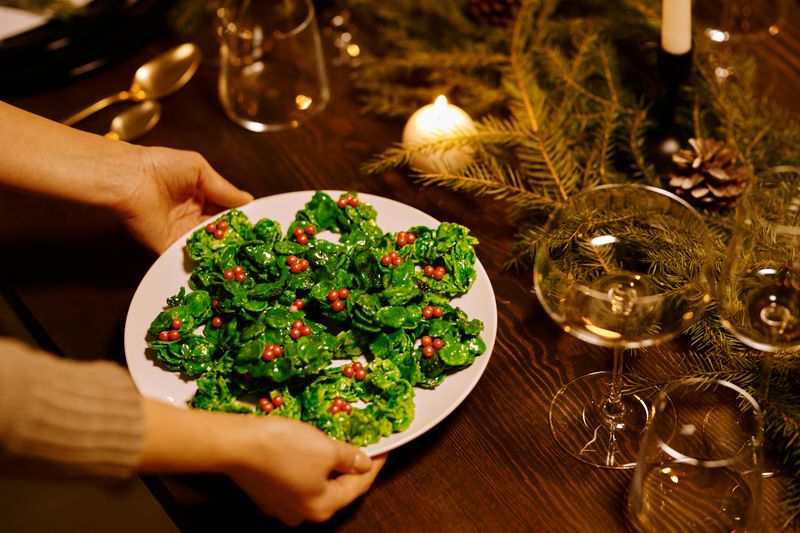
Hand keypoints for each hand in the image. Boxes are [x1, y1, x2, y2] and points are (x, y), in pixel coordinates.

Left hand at [115, 146, 252, 253]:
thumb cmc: (161, 166)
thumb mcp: (200, 170)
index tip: (258, 224)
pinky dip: (206, 260)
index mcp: (200, 196)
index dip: (241, 216)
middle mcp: (192, 216)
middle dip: (236, 235)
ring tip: (246, 252)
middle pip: (220, 229)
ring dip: (225, 248)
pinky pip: (191, 256)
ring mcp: (182, 233)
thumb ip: (224, 188)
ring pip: (210, 244)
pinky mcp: (170, 246)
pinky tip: (225, 261)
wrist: (131, 179)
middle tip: (255, 242)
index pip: (226, 210)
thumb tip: (248, 200)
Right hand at [139, 399, 385, 525]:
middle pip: (337, 489)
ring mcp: (282, 506)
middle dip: (351, 468)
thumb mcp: (326, 448)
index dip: (374, 464)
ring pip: (316, 485)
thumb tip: (364, 463)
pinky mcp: (267, 494)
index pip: (359, 486)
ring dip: (328, 467)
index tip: (385, 449)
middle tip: (363, 446)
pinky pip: (297, 481)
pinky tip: (310, 451)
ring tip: (338, 446)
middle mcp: (302, 514)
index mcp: (322, 507)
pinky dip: (308, 468)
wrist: (237, 444)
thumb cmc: (284, 446)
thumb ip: (349, 457)